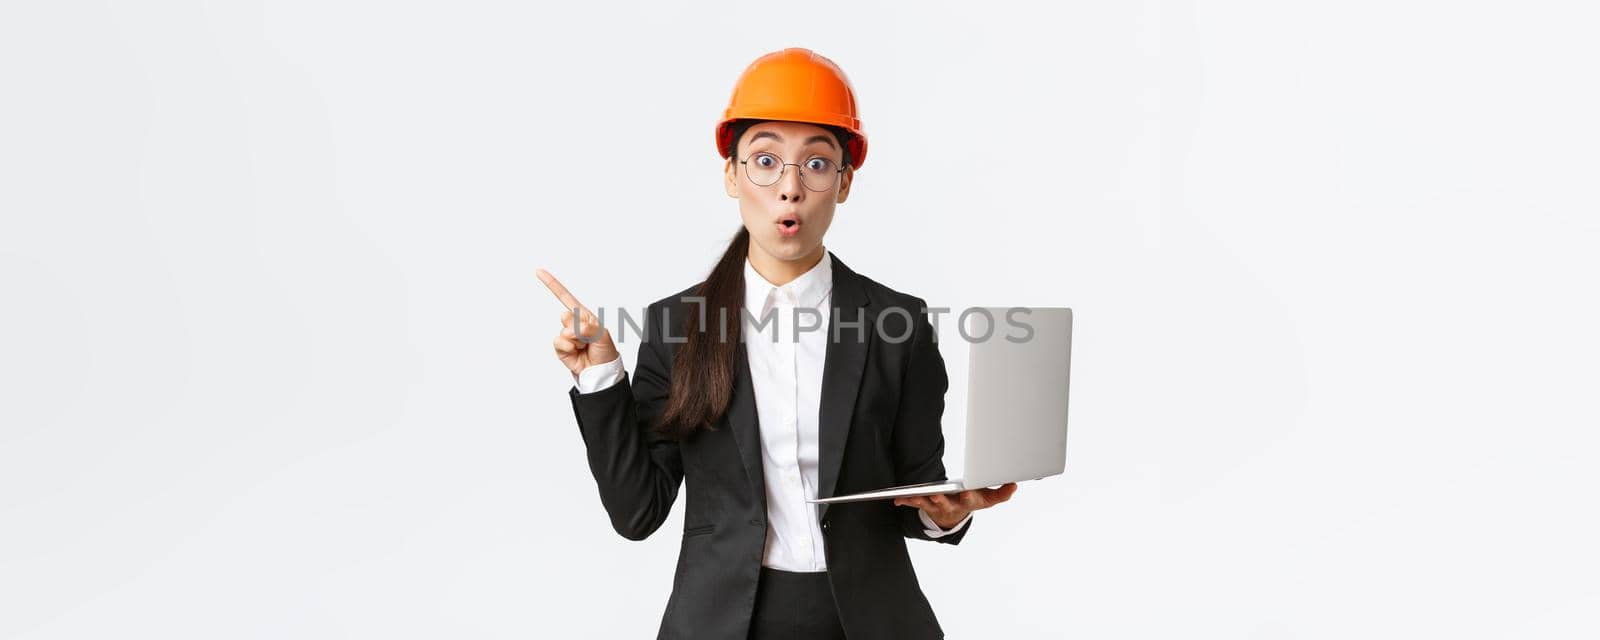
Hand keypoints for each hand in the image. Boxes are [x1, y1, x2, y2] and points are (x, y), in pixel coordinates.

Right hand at [537, 268, 619, 375]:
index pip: (565, 297)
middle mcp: (573, 323)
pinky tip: (576, 351)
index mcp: (583, 315)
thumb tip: (572, 329)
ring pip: (564, 330)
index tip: (538, 271)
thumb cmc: (605, 351)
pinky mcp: (561, 347)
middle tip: (588, 338)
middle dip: (579, 328)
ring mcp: (566, 335)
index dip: (552, 284)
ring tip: (584, 346)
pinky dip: (568, 347)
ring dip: (576, 340)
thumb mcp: (602, 335)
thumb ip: (589, 327)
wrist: (600, 371)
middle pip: (566, 316)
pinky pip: (558, 342)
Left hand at [893, 483, 1018, 528]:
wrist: (955, 516)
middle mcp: (952, 505)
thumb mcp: (989, 499)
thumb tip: (1014, 484)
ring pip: (928, 504)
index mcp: (968, 502)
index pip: (970, 499)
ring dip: (921, 500)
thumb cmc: (973, 501)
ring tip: (914, 496)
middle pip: (947, 503)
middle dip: (942, 500)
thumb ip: (1002, 492)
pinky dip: (906, 501)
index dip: (969, 496)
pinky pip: (915, 502)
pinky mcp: (926, 504)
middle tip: (936, 495)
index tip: (967, 492)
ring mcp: (938, 506)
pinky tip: (897, 499)